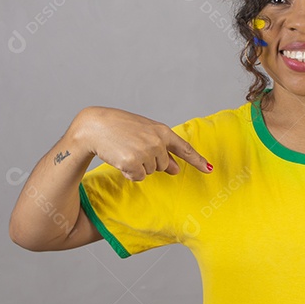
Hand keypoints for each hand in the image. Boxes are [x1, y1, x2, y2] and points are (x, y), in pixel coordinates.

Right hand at [73, 106, 213, 181]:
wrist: (95, 126)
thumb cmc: (119, 127)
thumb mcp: (144, 133)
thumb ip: (162, 148)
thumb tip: (175, 169)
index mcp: (162, 131)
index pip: (184, 148)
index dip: (197, 160)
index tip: (209, 169)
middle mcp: (157, 141)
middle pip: (163, 165)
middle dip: (150, 161)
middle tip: (133, 148)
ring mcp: (146, 152)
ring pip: (150, 172)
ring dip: (138, 166)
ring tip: (125, 150)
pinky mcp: (133, 163)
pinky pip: (138, 177)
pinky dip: (128, 173)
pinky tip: (120, 158)